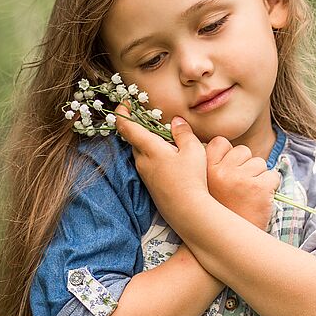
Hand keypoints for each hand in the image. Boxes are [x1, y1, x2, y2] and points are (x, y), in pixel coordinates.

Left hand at [113, 102, 209, 229]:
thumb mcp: (193, 150)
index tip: (125, 103)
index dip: (122, 112)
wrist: (188, 212)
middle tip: (154, 119)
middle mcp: (142, 161)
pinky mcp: (150, 185)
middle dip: (141, 127)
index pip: (126, 126)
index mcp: (149, 148)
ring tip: (167, 141)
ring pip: (142, 153)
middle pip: (134, 139)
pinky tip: (171, 160)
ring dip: (149, 143)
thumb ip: (183, 133)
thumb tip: (176, 121)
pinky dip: (154, 156)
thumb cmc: (191, 179)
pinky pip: (147, 165)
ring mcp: (144, 175)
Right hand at [204, 136, 280, 230]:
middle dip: (245, 167)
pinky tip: (259, 201)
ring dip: (258, 177)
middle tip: (237, 190)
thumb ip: (209, 165)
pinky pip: (273, 176)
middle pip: (243, 151)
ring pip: (259, 163)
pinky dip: (270, 187)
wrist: (231, 243)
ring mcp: (240, 179)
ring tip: (247, 196)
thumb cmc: (220, 212)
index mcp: (205, 170)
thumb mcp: (204, 187)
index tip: (225, 173)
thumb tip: (218, 143)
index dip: (227, 155)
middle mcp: (221, 172)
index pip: (220, 142)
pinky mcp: (259, 188)